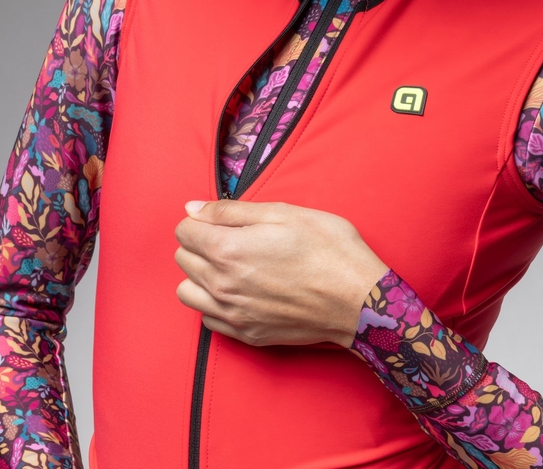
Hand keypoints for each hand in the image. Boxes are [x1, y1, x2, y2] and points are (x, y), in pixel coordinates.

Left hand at [174, 200, 388, 348]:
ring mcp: (233, 314)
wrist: (359, 299)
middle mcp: (222, 285)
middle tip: (233, 238)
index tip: (221, 219)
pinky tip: (240, 291)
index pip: (184, 231)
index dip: (201, 219)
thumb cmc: (329, 249)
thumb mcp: (284, 213)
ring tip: (231, 266)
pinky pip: (207, 318)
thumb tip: (192, 209)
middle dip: (200, 243)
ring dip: (200, 275)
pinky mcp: (246, 334)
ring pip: (186, 292)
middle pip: (183, 259)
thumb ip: (231, 210)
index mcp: (228, 249)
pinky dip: (214, 303)